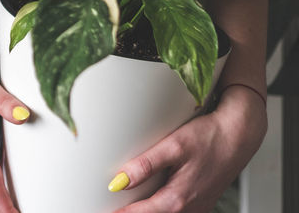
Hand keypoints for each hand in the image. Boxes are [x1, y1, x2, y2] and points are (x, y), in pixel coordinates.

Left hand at [111, 85, 267, 212]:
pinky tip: (150, 201)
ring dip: (147, 211)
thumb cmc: (210, 137)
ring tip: (125, 204)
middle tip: (110, 207)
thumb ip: (145, 165)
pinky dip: (161, 209)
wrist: (240, 135)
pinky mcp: (200, 202)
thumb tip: (119, 182)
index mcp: (179, 198)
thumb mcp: (173, 146)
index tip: (101, 210)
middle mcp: (189, 208)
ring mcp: (197, 207)